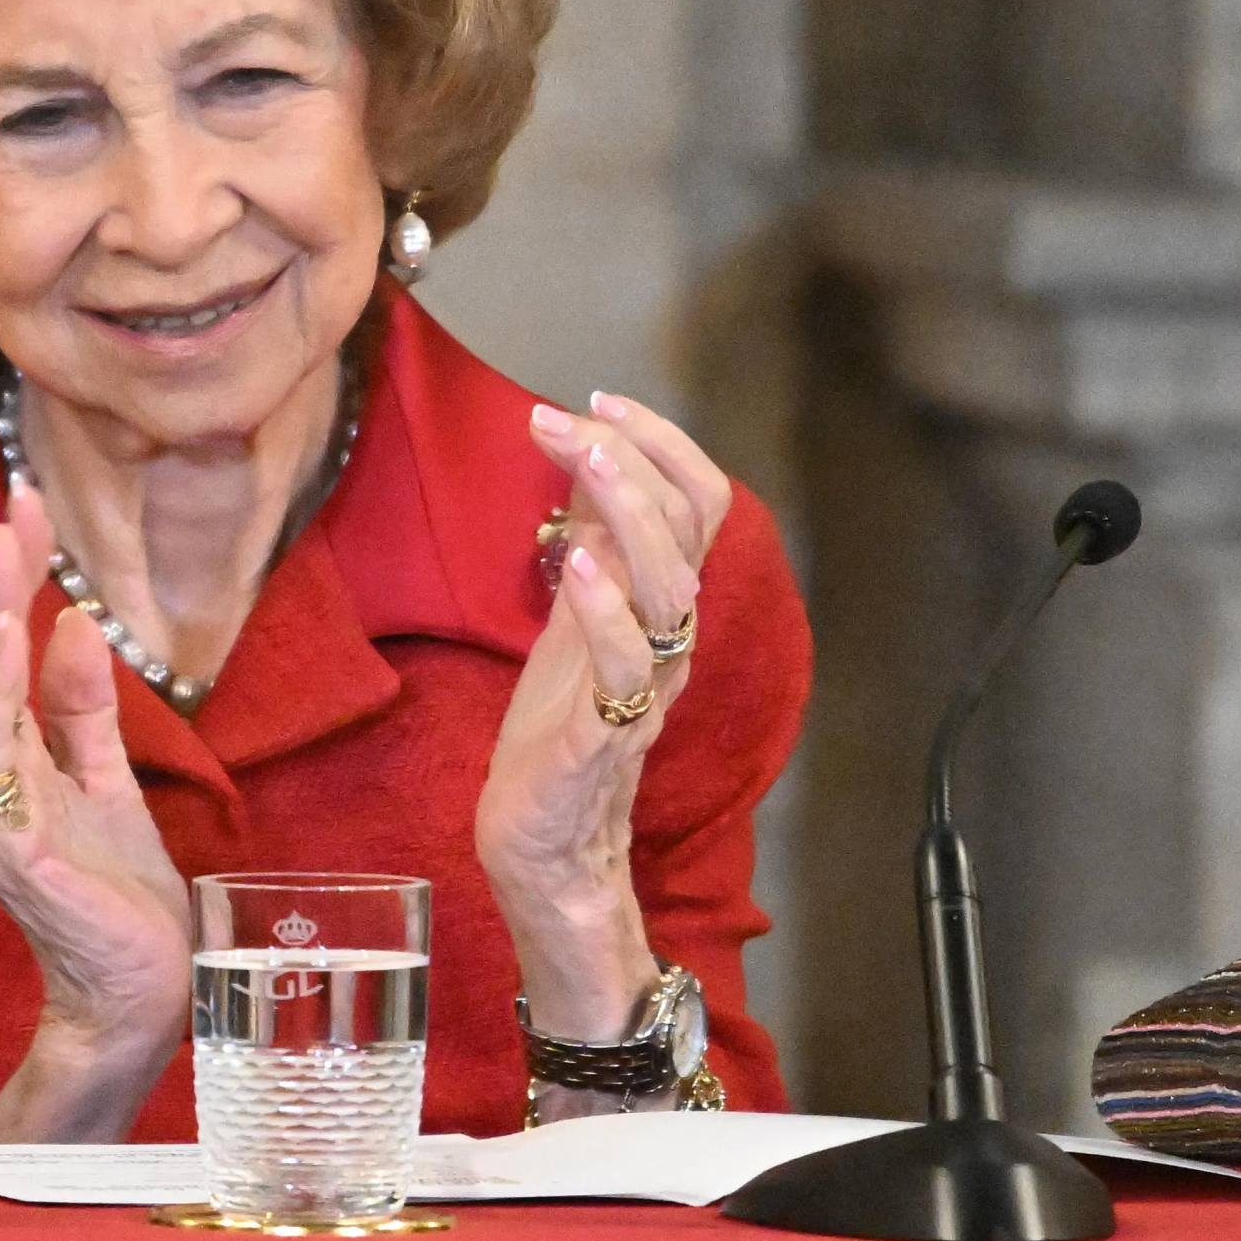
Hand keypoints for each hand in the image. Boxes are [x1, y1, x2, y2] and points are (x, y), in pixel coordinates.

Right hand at [0, 483, 189, 1138]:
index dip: (13, 577)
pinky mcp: (13, 852)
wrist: (140, 989)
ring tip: (3, 549)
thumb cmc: (118, 891)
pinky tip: (14, 645)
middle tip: (17, 500)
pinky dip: (0, 699)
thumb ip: (84, 707)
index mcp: (3, 761)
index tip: (28, 503)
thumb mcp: (107, 777)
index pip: (1, 653)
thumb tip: (71, 618)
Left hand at [474, 393, 731, 1040]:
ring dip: (626, 510)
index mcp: (663, 606)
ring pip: (669, 586)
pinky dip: (603, 609)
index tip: (601, 396)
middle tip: (571, 413)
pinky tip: (573, 562)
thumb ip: (595, 548)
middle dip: (636, 455)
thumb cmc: (559, 729)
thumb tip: (593, 461)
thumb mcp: (576, 619)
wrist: (543, 844)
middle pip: (692, 528)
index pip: (698, 504)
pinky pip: (624, 667)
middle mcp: (669, 641)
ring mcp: (642, 688)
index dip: (662, 442)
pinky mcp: (603, 737)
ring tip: (582, 455)